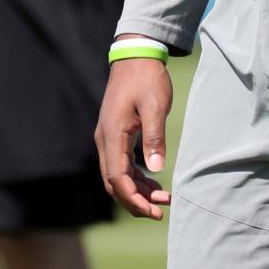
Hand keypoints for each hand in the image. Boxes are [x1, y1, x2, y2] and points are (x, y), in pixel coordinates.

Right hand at [95, 57, 173, 219]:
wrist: (136, 56)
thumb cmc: (147, 79)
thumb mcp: (156, 106)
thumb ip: (154, 137)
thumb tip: (156, 169)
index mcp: (112, 134)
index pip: (117, 177)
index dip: (133, 198)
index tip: (153, 211)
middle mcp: (105, 139)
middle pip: (113, 182)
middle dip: (135, 201)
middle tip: (160, 212)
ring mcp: (108, 138)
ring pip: (117, 175)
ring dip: (137, 191)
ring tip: (163, 201)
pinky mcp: (116, 135)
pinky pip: (121, 164)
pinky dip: (136, 178)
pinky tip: (154, 183)